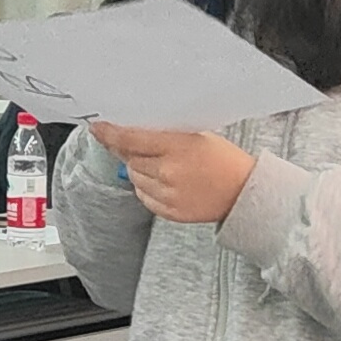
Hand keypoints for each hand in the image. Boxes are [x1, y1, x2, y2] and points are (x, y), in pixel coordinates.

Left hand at [89, 123, 254, 225]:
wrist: (244, 192)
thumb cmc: (224, 159)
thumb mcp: (196, 135)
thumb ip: (163, 134)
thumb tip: (131, 131)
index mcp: (177, 146)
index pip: (131, 139)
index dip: (110, 134)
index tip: (97, 128)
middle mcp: (169, 171)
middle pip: (130, 160)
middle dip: (130, 152)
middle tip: (143, 147)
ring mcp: (168, 194)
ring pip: (135, 178)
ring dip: (140, 170)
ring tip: (164, 166)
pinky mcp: (169, 212)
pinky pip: (144, 196)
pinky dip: (148, 188)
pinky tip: (167, 181)